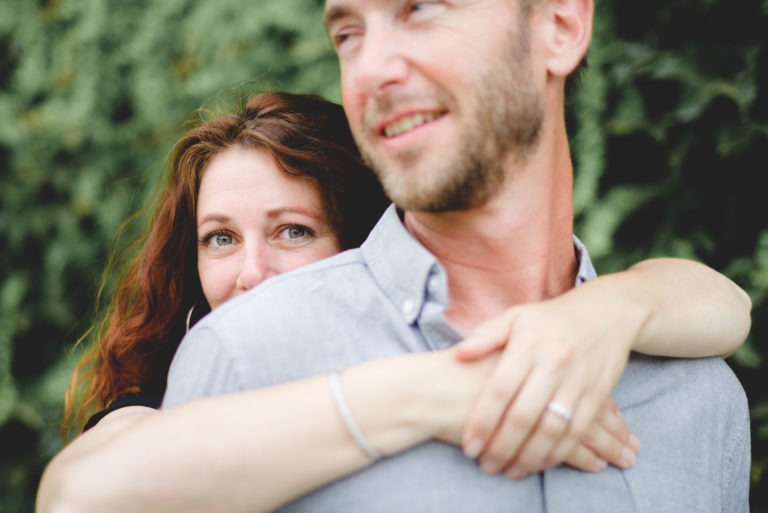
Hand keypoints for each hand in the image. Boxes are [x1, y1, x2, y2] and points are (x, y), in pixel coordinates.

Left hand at [453, 289, 646, 474]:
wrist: (607, 313)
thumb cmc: (551, 318)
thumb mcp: (516, 317)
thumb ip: (486, 335)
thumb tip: (458, 354)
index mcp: (528, 345)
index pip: (500, 389)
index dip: (483, 421)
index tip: (469, 445)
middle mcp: (554, 364)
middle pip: (524, 415)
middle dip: (502, 446)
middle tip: (485, 465)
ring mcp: (578, 381)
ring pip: (552, 429)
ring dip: (529, 456)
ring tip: (508, 470)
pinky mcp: (598, 395)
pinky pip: (577, 432)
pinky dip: (558, 452)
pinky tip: (539, 463)